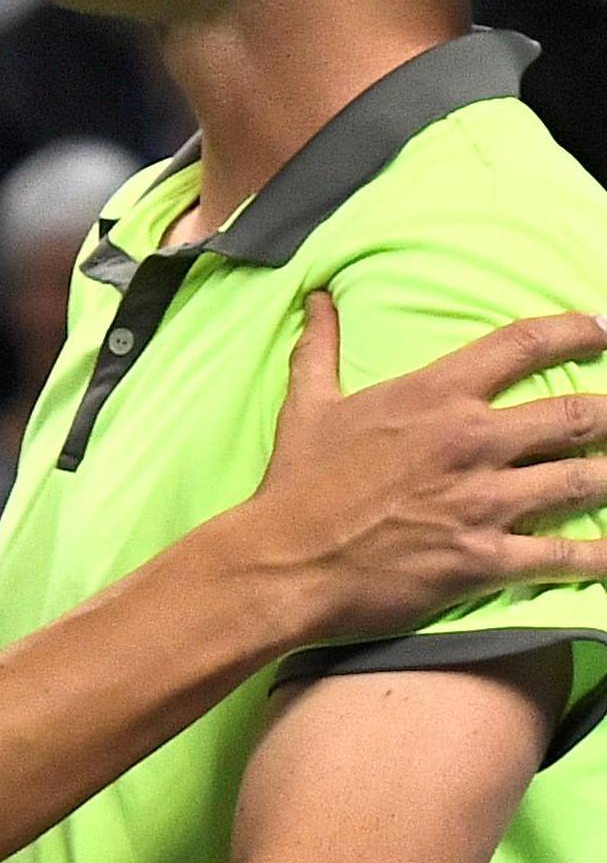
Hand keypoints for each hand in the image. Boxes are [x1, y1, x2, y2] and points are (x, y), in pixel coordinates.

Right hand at [237, 292, 606, 640]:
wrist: (286, 563)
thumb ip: (320, 348)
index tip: (603, 328)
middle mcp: (471, 440)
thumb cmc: (297, 482)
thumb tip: (319, 299)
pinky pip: (568, 556)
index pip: (521, 345)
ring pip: (585, 481)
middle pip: (576, 415)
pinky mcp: (488, 560)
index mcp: (433, 395)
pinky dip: (603, 555)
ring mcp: (485, 502)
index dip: (574, 330)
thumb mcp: (305, 405)